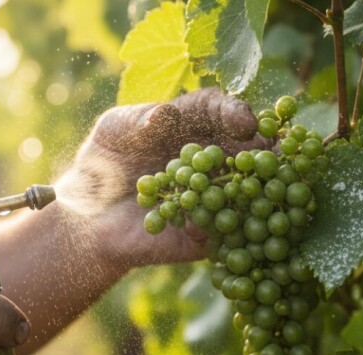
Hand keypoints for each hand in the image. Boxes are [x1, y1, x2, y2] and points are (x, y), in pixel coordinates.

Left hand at [61, 88, 268, 266]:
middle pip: (249, 149)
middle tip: (275, 152)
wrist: (87, 216)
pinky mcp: (205, 234)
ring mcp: (214, 197)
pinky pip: (224, 230)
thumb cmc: (103, 163)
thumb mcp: (114, 130)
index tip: (243, 122)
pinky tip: (221, 220)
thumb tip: (165, 116)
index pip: (222, 112)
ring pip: (246, 191)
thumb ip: (138, 120)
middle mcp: (213, 159)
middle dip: (265, 150)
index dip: (235, 113)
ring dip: (256, 188)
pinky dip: (225, 223)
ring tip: (261, 185)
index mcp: (195, 125)